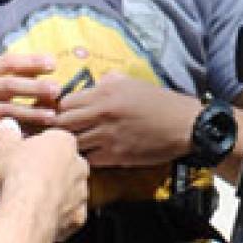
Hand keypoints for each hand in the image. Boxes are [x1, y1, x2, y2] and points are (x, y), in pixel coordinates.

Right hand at [0, 52, 62, 151]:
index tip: (51, 63)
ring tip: (52, 116)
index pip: (4, 63)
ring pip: (5, 111)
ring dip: (30, 114)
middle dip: (35, 88)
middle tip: (58, 90)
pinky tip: (29, 137)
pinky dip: (12, 134)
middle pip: (9, 86)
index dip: (29, 62)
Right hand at [0, 118, 87, 242]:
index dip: (34, 150)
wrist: (25, 211)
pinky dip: (52, 218)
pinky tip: (34, 218)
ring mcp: (81, 193)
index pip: (52, 141)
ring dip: (49, 196)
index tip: (19, 158)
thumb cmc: (17, 175)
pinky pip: (66, 216)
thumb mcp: (3, 147)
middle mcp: (78, 166)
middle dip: (43, 173)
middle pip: (60, 166)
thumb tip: (7, 125)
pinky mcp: (77, 218)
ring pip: (65, 192)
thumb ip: (7, 134)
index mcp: (64, 142)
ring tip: (23, 203)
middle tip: (20, 181)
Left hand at [53, 73, 199, 167]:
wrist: (185, 125)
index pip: (64, 102)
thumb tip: (94, 84)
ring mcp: (108, 136)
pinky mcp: (117, 156)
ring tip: (73, 146)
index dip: (60, 109)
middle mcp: (102, 112)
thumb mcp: (133, 83)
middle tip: (60, 133)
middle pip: (62, 124)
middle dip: (58, 129)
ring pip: (73, 144)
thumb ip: (109, 82)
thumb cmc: (160, 102)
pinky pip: (90, 160)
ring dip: (71, 146)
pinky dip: (87, 158)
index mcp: (104, 91)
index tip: (62, 114)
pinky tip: (92, 155)